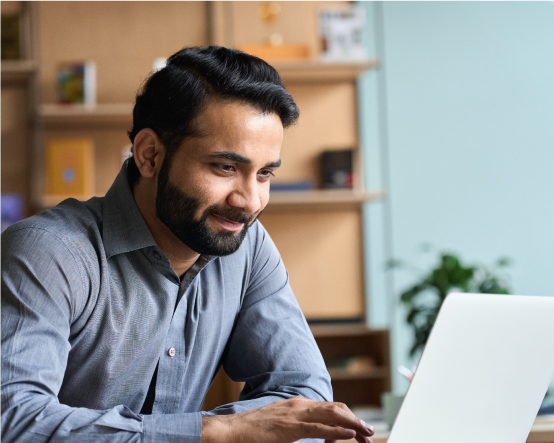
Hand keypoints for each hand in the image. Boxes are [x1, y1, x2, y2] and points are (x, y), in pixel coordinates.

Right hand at [201, 396, 373, 442]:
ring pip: (331, 415)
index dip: (348, 417)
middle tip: (370, 432)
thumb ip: (299, 428)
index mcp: (298, 405)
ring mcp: (294, 414)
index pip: (330, 407)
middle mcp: (299, 405)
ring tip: (366, 433)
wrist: (231, 431)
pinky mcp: (289, 427)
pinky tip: (349, 435)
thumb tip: (318, 437)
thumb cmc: (253, 432)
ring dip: (352, 424)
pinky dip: (336, 431)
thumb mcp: (281, 426)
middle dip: (355, 419)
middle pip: (336, 408)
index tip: (359, 431)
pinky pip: (318, 428)